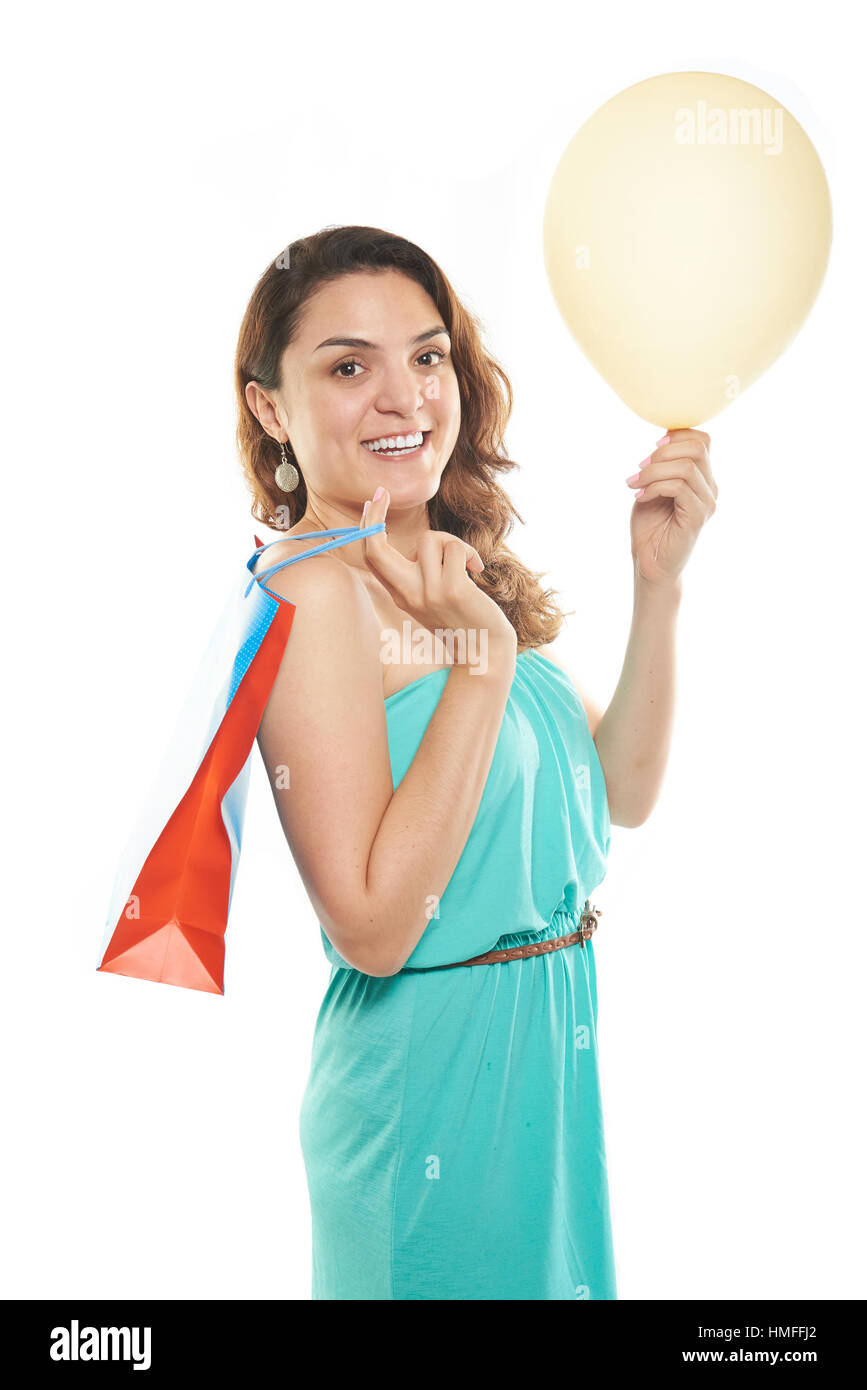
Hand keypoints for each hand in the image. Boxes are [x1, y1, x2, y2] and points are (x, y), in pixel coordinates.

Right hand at [359, 487, 517, 663]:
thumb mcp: (432, 598)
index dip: (367, 527)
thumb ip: (420, 575)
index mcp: (400, 594)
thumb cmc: (463, 619)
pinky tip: (476, 571)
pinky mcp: (452, 591)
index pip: (372, 557)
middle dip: (375, 516)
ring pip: (429, 540)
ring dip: (452, 543)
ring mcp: (428, 594)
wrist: (485, 651)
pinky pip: (453, 549)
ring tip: (465, 564)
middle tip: (382, 492)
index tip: (374, 501)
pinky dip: (468, 554)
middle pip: (376, 550)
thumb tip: (420, 546)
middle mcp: (407, 595)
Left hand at [626, 428, 717, 588]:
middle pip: (698, 448)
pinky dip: (655, 487)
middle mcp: (710, 488)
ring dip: (653, 471)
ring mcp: (707, 503)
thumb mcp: (653, 486)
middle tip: (639, 468)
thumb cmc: (650, 526)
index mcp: (702, 478)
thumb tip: (663, 438)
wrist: (650, 563)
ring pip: (686, 467)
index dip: (677, 435)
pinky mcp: (698, 517)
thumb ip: (662, 465)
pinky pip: (679, 487)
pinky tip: (640, 497)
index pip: (702, 440)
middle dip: (663, 452)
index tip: (652, 447)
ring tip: (634, 484)